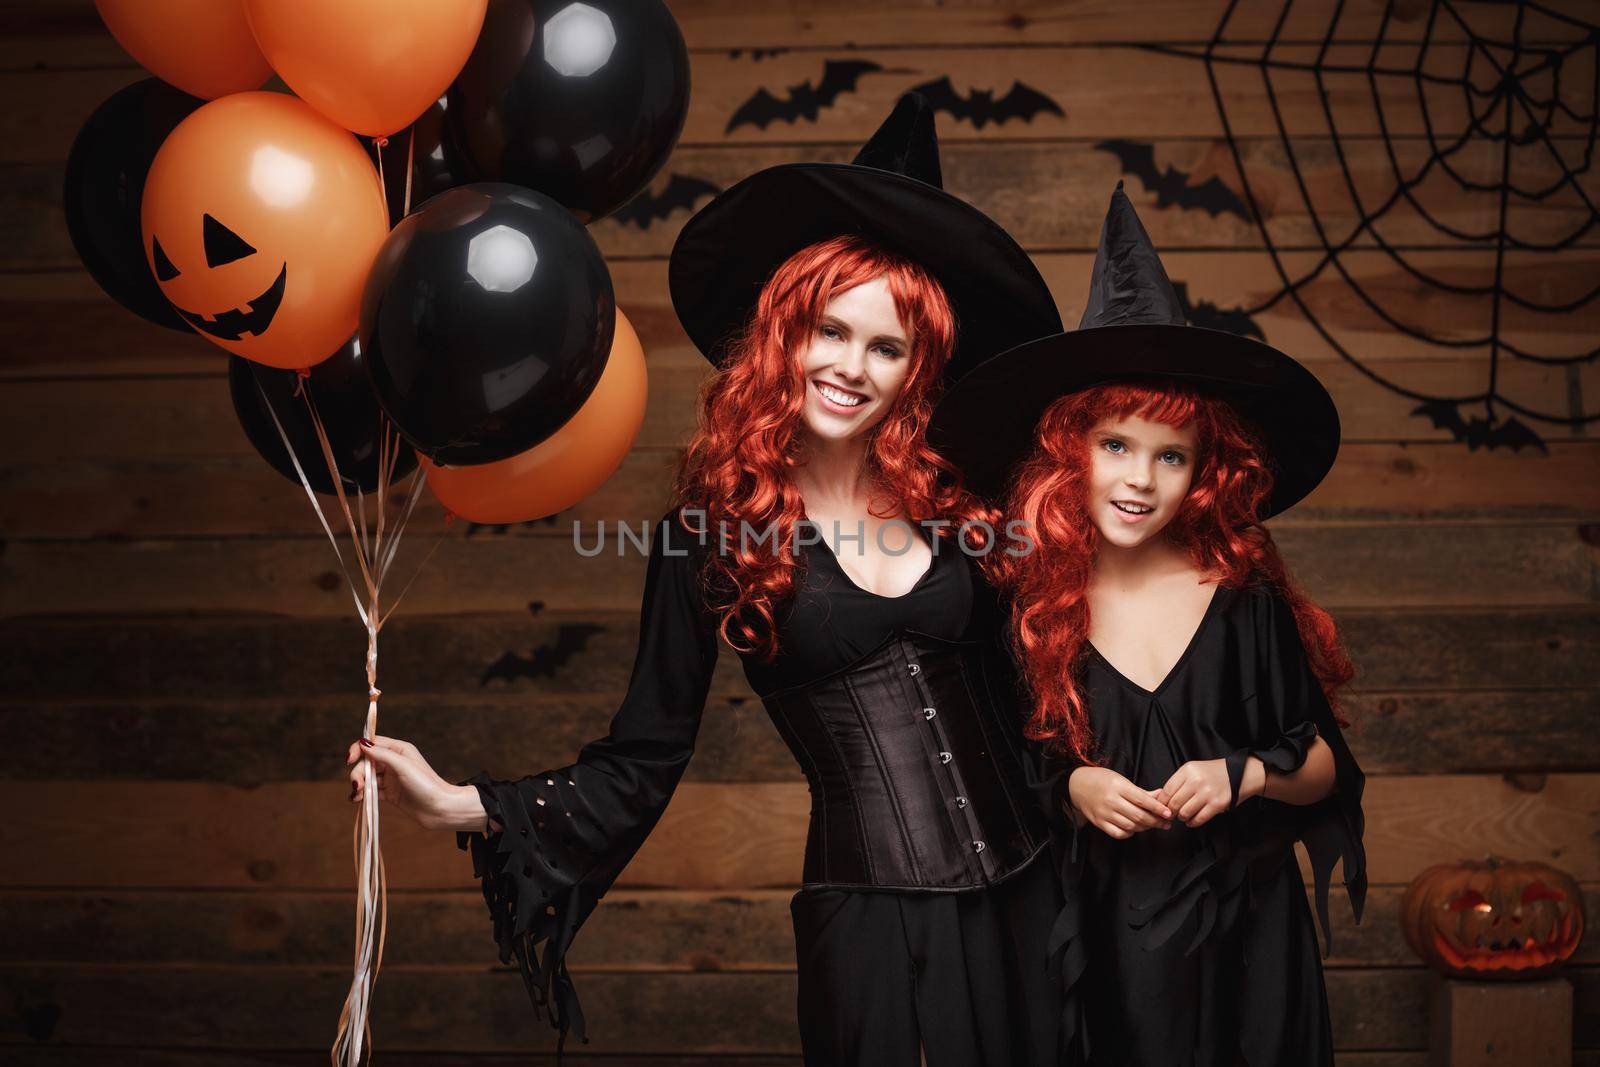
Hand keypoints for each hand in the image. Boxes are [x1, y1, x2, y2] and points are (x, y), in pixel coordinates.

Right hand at [346, 735, 482, 831]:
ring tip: (356, 795)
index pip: (372, 743)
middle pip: (367, 762)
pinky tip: (356, 800)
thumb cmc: (426, 785)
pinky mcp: (391, 794)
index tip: (349, 760)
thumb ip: (382, 754)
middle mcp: (394, 762)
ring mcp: (392, 778)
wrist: (439, 809)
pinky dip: (362, 794)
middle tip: (357, 785)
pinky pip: (371, 791)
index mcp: (399, 750)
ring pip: (367, 777)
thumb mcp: (403, 766)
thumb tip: (362, 743)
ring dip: (358, 784)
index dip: (358, 749)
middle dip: (358, 772)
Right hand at [1067, 766, 1173, 839]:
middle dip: (1155, 821)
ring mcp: (1104, 813)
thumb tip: (1161, 796)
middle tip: (1166, 823)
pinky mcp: (1098, 822)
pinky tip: (1134, 829)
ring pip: (1130, 826)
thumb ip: (1141, 791)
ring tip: (1152, 824)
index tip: (1169, 813)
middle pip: (1138, 816)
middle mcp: (1111, 800)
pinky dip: (1129, 833)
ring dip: (1144, 827)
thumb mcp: (1121, 780)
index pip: (1142, 800)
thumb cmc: (1102, 780)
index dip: (1158, 808)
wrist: (1077, 785)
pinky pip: (1118, 833)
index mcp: (1118, 786)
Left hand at [1156, 758, 1234, 827]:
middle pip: (1174, 803)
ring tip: (1183, 816)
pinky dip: (1192, 822)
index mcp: (1188, 770)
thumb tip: (1163, 798)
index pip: (1167, 790)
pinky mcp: (1217, 804)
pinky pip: (1199, 818)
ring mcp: (1207, 793)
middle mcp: (1196, 781)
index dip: (1162, 802)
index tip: (1162, 807)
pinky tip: (1191, 821)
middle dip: (1171, 812)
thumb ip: (1179, 782)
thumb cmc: (1213, 773)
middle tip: (1172, 814)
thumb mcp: (1194, 770)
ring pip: (1185, 812)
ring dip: (1182, 817)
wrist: (1240, 774)